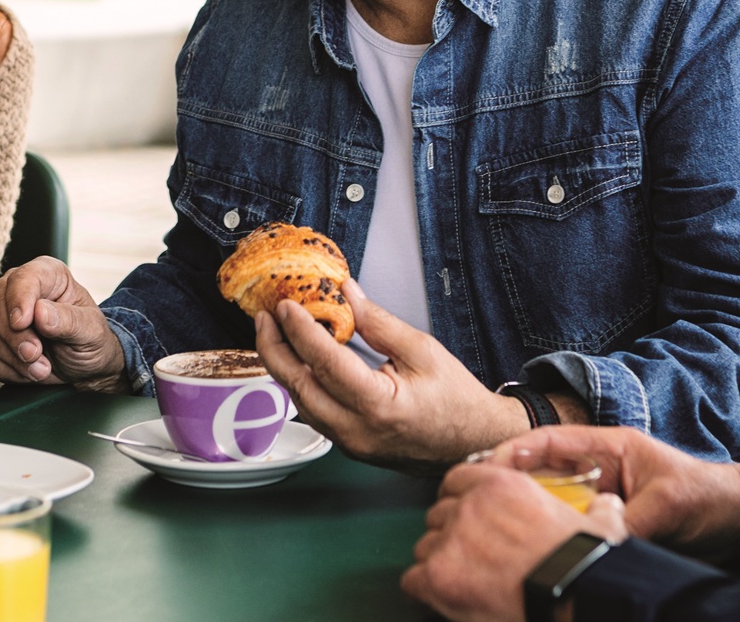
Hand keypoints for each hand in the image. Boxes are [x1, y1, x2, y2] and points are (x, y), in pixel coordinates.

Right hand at [0, 257, 126, 389]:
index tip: (22, 322)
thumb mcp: (90, 331)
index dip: (20, 299)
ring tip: (41, 369)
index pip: (24, 278)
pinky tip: (27, 372)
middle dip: (15, 338)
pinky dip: (4, 370)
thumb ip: (69, 321)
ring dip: (13, 358)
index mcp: (47, 274)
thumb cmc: (89, 340)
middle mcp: (17, 289)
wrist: (83, 366)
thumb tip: (40, 311)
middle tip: (36, 356)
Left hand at [253, 277, 530, 471]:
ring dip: (284, 367)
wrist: (474, 444)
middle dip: (275, 349)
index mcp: (379, 407)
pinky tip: (298, 360)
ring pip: (301, 403)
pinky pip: (314, 413)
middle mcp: (358, 432)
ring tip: (275, 333)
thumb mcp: (423, 350)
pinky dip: (302, 384)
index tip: (286, 305)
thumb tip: (347, 293)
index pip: (326, 363)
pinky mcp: (350, 446)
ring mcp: (351, 444)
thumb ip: (379, 323)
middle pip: (299, 387)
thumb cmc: (457, 400)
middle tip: (265, 316)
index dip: (300, 331)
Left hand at [401, 460, 626, 621]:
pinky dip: (425, 590)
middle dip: (449, 533)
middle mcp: (470, 505)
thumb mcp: (601, 525)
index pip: (457, 479)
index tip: (465, 514)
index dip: (459, 498)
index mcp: (502, 485)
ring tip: (460, 579)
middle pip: (438, 513)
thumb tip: (609, 505)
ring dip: (439, 562)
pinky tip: (442, 597)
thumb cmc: (586, 565)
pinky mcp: (439, 576)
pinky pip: (413, 579)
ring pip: (425, 546)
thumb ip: (599, 509)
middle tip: (468, 555)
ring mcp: (451, 540)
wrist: (574, 597)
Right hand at [488, 425, 739, 553]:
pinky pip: (569, 526)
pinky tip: (534, 551)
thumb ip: (628, 524)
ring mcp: (600, 496)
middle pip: (540, 470)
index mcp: (608, 447)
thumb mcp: (667, 507)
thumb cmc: (708, 498)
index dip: (513, 452)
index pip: (549, 442)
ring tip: (498, 530)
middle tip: (477, 504)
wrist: (739, 518)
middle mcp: (598, 468)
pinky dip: (550, 536)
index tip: (485, 470)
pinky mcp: (606, 522)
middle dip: (507, 484)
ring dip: (527, 512)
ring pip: (550, 500)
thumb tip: (594, 548)